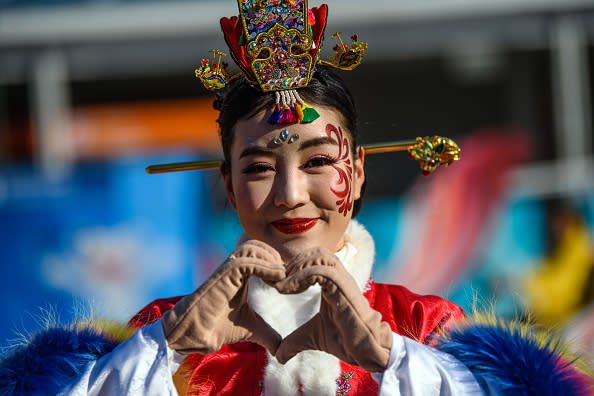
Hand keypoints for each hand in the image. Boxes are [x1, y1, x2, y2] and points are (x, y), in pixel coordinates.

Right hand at [162, 240, 284, 354]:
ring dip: (271, 260)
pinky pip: (247, 260)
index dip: (277, 262)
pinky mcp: (223, 275)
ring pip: (252, 247)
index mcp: (240, 273)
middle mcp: (233, 267)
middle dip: (275, 257)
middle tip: (286, 280)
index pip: (261, 252)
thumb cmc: (218, 327)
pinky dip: (265, 268)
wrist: (196, 335)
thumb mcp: (251, 328)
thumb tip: (282, 351)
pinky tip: (274, 284)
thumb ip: (268, 334)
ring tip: (279, 281)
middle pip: (258, 244)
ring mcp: (227, 269)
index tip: (288, 282)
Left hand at [274, 247, 392, 371]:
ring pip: (321, 255)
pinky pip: (322, 271)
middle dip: (295, 262)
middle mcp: (339, 277)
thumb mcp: (311, 337)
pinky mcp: (344, 288)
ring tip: (282, 286)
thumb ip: (294, 341)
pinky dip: (301, 276)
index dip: (294, 266)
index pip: (314, 258)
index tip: (277, 284)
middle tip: (279, 282)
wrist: (365, 351)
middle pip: (318, 251)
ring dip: (297, 266)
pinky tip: (289, 290)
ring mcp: (343, 280)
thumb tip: (278, 356)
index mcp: (332, 282)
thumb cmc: (344, 340)